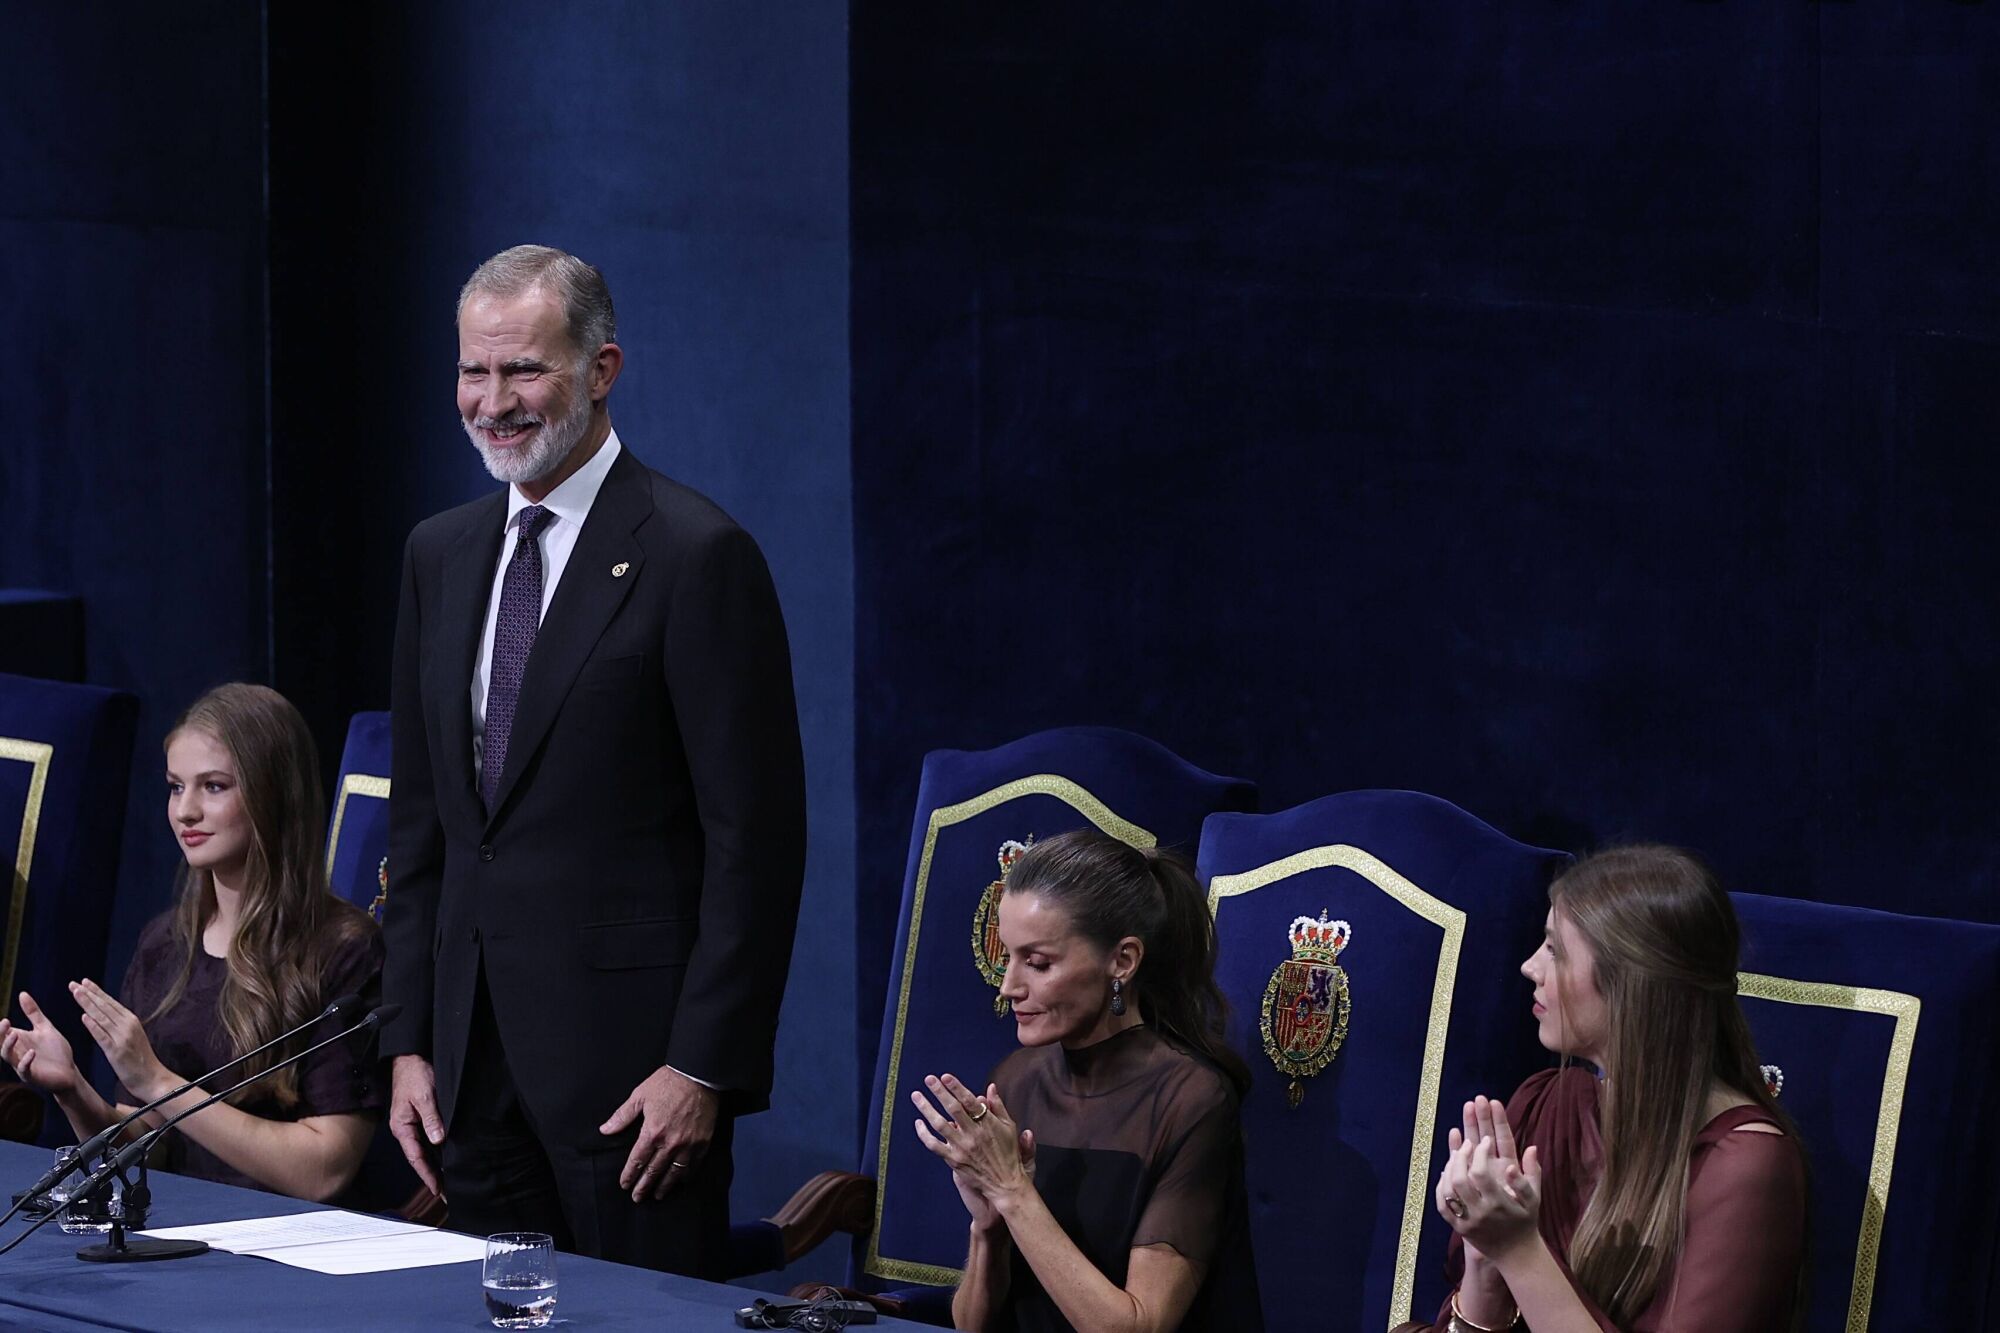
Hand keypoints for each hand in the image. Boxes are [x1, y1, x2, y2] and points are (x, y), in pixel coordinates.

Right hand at [0, 992, 80, 1096]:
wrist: (70, 1072)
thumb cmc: (55, 1051)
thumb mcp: (45, 1028)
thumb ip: (33, 1013)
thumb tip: (22, 993)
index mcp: (19, 1041)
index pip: (3, 1032)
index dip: (0, 1026)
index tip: (2, 1018)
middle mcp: (17, 1053)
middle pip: (0, 1043)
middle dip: (0, 1034)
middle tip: (5, 1022)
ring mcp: (23, 1065)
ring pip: (8, 1056)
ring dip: (9, 1046)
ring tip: (14, 1034)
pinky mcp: (32, 1076)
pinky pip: (24, 1070)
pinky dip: (26, 1061)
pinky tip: (32, 1052)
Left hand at [70, 979, 171, 1101]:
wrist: (153, 1078)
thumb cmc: (141, 1061)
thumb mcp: (132, 1038)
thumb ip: (120, 1027)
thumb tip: (104, 1017)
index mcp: (132, 1021)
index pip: (111, 1003)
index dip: (97, 992)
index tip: (84, 982)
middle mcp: (128, 1026)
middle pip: (105, 1006)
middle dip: (89, 994)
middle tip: (74, 984)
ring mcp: (122, 1038)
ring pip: (102, 1017)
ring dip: (88, 1004)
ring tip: (76, 993)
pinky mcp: (117, 1051)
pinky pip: (103, 1036)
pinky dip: (94, 1026)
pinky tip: (84, 1018)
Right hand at [389, 1053, 446, 1199]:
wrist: (410, 1056)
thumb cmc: (414, 1074)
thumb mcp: (423, 1096)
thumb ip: (431, 1118)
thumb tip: (438, 1140)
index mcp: (402, 1127)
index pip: (415, 1157)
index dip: (427, 1174)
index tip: (437, 1190)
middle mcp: (406, 1128)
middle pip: (420, 1158)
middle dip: (432, 1176)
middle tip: (446, 1194)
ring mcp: (413, 1124)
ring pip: (425, 1150)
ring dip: (436, 1166)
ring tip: (448, 1182)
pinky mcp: (420, 1118)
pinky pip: (428, 1140)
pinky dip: (437, 1152)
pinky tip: (447, 1159)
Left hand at [600, 1066, 718, 1201]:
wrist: (698, 1075)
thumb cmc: (668, 1082)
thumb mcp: (640, 1095)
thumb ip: (622, 1116)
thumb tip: (605, 1130)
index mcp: (652, 1132)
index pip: (637, 1161)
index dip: (629, 1175)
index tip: (624, 1184)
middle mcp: (670, 1143)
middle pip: (654, 1171)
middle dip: (644, 1186)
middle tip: (637, 1197)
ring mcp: (688, 1145)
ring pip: (674, 1173)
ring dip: (664, 1186)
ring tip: (657, 1195)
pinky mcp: (702, 1142)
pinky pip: (693, 1165)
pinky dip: (686, 1176)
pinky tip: (680, 1181)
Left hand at [911, 1075, 1033, 1217]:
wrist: (1005, 1184)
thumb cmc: (1008, 1153)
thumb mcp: (1009, 1126)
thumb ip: (998, 1106)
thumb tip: (990, 1087)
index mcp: (987, 1123)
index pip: (969, 1101)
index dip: (956, 1087)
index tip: (945, 1076)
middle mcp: (973, 1134)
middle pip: (952, 1109)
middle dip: (939, 1092)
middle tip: (928, 1079)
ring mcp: (961, 1147)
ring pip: (939, 1124)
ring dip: (926, 1108)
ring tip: (917, 1096)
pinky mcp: (953, 1160)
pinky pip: (934, 1145)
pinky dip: (923, 1134)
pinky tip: (918, 1123)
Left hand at [1435, 1095, 1542, 1265]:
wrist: (1515, 1254)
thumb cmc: (1526, 1222)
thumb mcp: (1534, 1199)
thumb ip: (1531, 1174)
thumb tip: (1531, 1148)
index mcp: (1499, 1204)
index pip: (1480, 1173)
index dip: (1480, 1153)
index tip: (1485, 1141)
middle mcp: (1480, 1213)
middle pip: (1459, 1180)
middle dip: (1460, 1157)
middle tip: (1467, 1144)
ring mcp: (1466, 1222)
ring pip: (1448, 1191)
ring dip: (1449, 1168)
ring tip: (1457, 1155)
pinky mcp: (1458, 1228)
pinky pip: (1442, 1205)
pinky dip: (1441, 1187)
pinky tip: (1447, 1173)